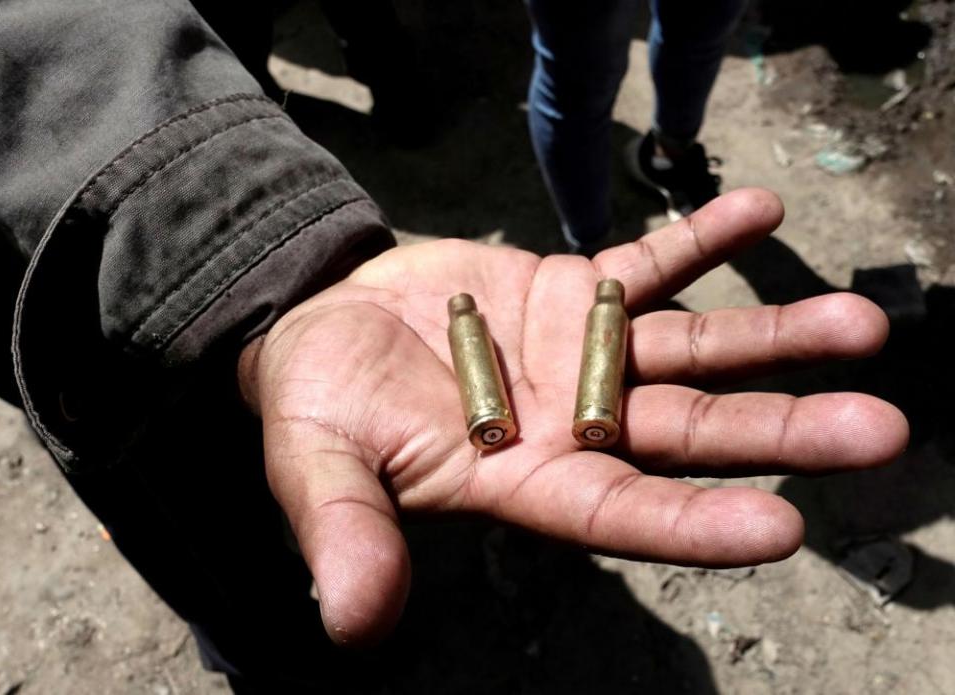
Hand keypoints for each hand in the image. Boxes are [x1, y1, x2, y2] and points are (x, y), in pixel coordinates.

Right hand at [238, 189, 906, 645]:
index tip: (781, 530)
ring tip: (861, 325)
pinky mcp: (576, 291)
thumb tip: (354, 624)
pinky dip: (699, 240)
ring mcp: (585, 355)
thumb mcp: (317, 465)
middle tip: (878, 432)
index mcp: (524, 480)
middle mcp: (575, 425)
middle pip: (689, 432)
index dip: (694, 523)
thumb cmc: (317, 405)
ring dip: (773, 336)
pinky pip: (648, 263)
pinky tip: (758, 213)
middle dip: (779, 431)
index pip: (621, 512)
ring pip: (691, 349)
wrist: (322, 323)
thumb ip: (347, 533)